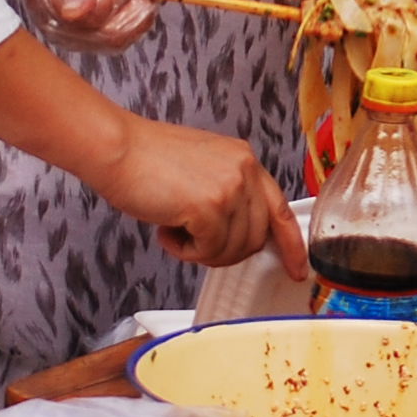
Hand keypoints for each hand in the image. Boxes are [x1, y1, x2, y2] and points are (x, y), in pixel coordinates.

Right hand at [96, 118, 302, 273]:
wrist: (117, 148)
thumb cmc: (147, 159)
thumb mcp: (203, 167)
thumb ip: (228, 193)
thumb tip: (237, 232)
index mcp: (245, 160)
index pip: (280, 209)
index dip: (292, 244)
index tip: (298, 268)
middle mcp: (245, 171)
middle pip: (255, 239)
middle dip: (225, 252)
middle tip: (194, 242)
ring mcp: (229, 189)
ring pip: (232, 250)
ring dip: (201, 251)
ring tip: (174, 227)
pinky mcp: (209, 207)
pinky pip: (208, 252)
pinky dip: (184, 251)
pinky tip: (167, 229)